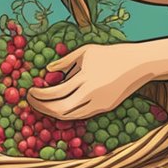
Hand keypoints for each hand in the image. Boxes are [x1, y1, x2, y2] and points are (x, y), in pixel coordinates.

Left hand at [25, 43, 151, 120]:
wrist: (137, 64)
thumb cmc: (109, 54)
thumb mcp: (86, 52)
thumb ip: (65, 61)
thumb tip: (47, 70)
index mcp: (86, 77)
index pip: (56, 92)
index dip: (39, 94)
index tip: (30, 91)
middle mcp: (92, 93)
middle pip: (60, 109)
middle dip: (42, 107)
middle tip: (31, 100)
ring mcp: (99, 103)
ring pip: (70, 116)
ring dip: (53, 112)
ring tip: (42, 104)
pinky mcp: (105, 108)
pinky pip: (80, 114)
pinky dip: (67, 112)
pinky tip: (58, 105)